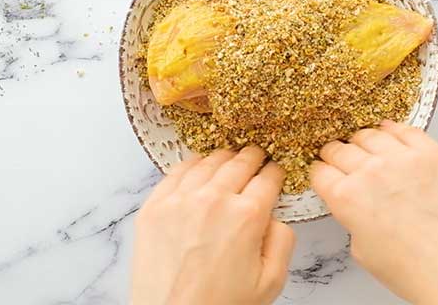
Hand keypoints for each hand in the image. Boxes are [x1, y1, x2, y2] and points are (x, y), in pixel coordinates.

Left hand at [132, 147, 295, 304]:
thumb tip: (276, 216)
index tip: (276, 170)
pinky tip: (198, 165)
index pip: (268, 177)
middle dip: (253, 157)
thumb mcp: (271, 281)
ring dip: (224, 157)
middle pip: (239, 162)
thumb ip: (283, 240)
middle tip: (257, 155)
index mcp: (247, 215)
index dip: (276, 170)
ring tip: (230, 158)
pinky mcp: (154, 207)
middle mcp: (214, 199)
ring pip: (208, 162)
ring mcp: (180, 200)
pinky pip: (176, 172)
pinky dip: (191, 164)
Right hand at [311, 121, 437, 304]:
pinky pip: (406, 130)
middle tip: (341, 159)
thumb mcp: (360, 248)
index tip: (324, 172)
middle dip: (337, 155)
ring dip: (363, 142)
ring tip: (367, 148)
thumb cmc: (412, 269)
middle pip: (340, 149)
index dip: (320, 172)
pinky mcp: (432, 154)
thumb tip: (352, 200)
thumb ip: (350, 216)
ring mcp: (403, 158)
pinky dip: (394, 131)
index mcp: (346, 197)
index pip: (320, 170)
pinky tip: (391, 134)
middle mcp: (371, 172)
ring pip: (370, 134)